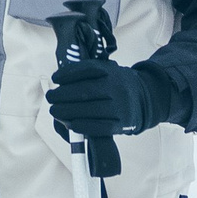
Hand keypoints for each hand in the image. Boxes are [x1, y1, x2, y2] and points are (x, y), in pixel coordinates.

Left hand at [46, 55, 172, 140]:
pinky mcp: (122, 124)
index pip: (86, 70)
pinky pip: (101, 127)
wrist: (146, 97)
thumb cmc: (116, 84)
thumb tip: (58, 80)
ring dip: (68, 112)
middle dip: (62, 96)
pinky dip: (84, 126)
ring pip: (91, 110)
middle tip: (50, 98)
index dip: (68, 74)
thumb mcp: (106, 71)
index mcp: (111, 72)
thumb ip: (85, 73)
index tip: (55, 78)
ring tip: (55, 111)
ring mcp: (120, 106)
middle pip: (85, 91)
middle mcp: (116, 87)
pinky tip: (71, 124)